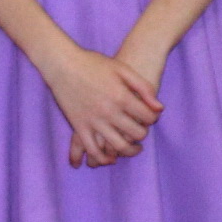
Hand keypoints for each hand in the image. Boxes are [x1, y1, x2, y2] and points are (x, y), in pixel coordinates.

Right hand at [43, 43, 161, 166]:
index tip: (150, 117)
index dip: (153, 118)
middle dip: (143, 134)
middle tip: (141, 130)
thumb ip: (144, 88)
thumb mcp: (122, 69)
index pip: (148, 117)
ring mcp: (93, 121)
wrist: (62, 64)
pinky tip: (110, 158)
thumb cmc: (93, 64)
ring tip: (134, 148)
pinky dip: (103, 158)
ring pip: (118, 146)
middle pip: (136, 133)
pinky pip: (92, 149)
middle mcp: (109, 112)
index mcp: (121, 97)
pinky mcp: (78, 126)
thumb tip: (159, 108)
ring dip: (129, 151)